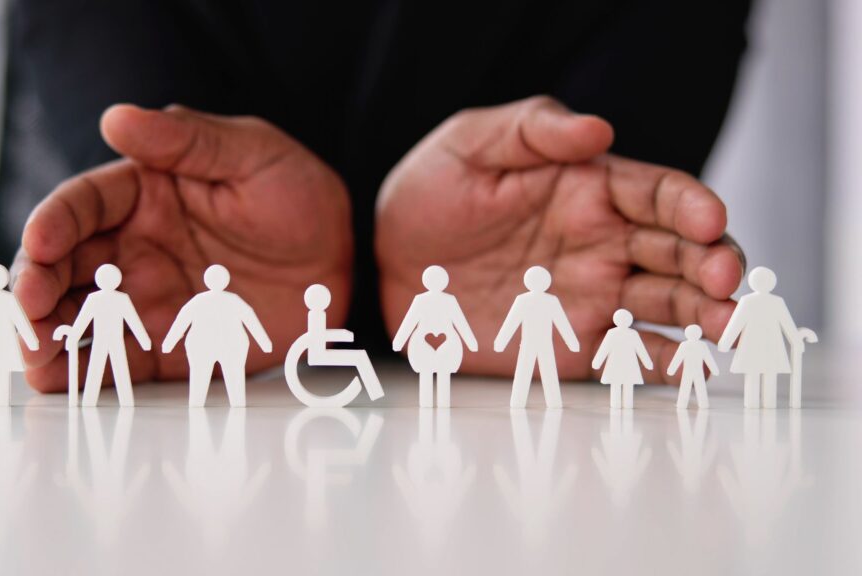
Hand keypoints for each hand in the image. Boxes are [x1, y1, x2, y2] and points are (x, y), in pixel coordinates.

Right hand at [13, 104, 352, 391]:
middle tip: (25, 311)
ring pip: (80, 319)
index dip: (54, 223)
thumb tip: (116, 118)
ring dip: (47, 338)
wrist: (345, 259)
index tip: (40, 243)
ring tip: (32, 356)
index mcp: (141, 194)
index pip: (81, 206)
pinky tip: (62, 384)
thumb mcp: (251, 152)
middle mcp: (131, 248)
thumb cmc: (297, 193)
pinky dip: (88, 377)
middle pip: (64, 268)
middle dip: (35, 289)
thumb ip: (186, 140)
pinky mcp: (170, 349)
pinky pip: (121, 364)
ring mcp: (148, 301)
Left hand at [376, 96, 742, 383]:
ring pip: (668, 306)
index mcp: (590, 190)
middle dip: (712, 265)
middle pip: (679, 253)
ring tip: (730, 328)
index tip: (708, 220)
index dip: (691, 205)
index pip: (659, 193)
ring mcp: (593, 297)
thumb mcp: (470, 144)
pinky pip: (628, 357)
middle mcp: (605, 244)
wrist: (384, 262)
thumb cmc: (429, 193)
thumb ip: (531, 131)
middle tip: (722, 280)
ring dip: (706, 317)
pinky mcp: (572, 346)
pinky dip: (664, 364)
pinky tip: (691, 368)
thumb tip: (597, 130)